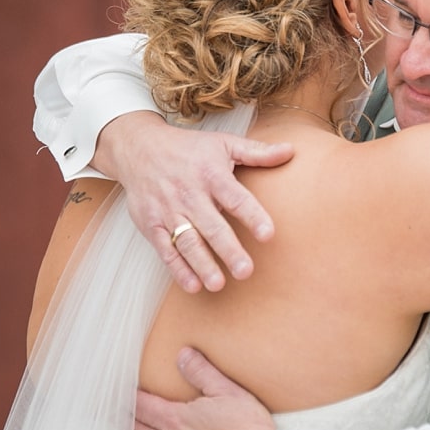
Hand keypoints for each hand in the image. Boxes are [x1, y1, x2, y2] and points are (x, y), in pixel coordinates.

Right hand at [96, 112, 293, 291]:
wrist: (139, 149)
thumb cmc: (188, 149)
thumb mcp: (223, 143)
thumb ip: (257, 152)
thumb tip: (291, 151)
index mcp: (211, 174)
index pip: (235, 197)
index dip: (252, 216)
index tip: (268, 235)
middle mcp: (189, 193)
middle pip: (211, 226)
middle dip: (227, 249)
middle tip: (245, 271)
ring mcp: (168, 210)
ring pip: (187, 241)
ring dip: (202, 264)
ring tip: (219, 284)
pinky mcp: (151, 224)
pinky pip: (165, 249)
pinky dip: (178, 268)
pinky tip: (193, 285)